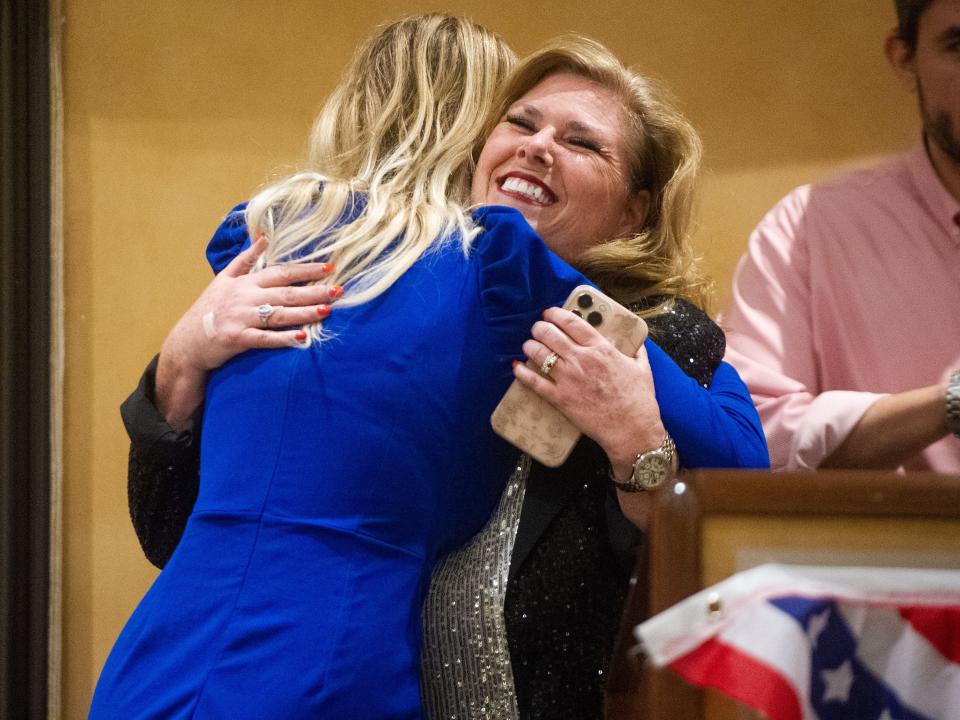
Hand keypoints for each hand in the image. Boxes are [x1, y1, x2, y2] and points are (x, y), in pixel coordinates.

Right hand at [156, 238, 339, 428]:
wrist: (188, 341)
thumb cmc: (210, 308)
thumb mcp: (225, 278)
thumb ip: (246, 258)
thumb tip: (264, 235)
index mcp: (246, 282)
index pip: (281, 272)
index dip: (305, 269)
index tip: (329, 267)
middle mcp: (245, 297)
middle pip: (285, 293)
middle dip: (314, 291)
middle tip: (338, 290)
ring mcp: (241, 318)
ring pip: (279, 314)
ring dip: (305, 313)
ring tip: (327, 310)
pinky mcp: (238, 339)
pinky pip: (265, 338)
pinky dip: (284, 338)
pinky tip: (303, 338)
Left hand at [512, 306, 666, 480]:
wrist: (632, 430)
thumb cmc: (639, 400)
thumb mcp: (642, 368)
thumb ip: (636, 351)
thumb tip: (636, 343)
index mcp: (601, 349)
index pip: (572, 322)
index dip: (556, 314)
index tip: (549, 313)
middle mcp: (582, 360)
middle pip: (551, 334)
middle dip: (540, 327)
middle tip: (537, 328)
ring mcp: (569, 379)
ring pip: (539, 354)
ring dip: (530, 346)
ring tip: (528, 345)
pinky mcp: (560, 398)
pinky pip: (535, 382)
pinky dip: (522, 373)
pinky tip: (516, 367)